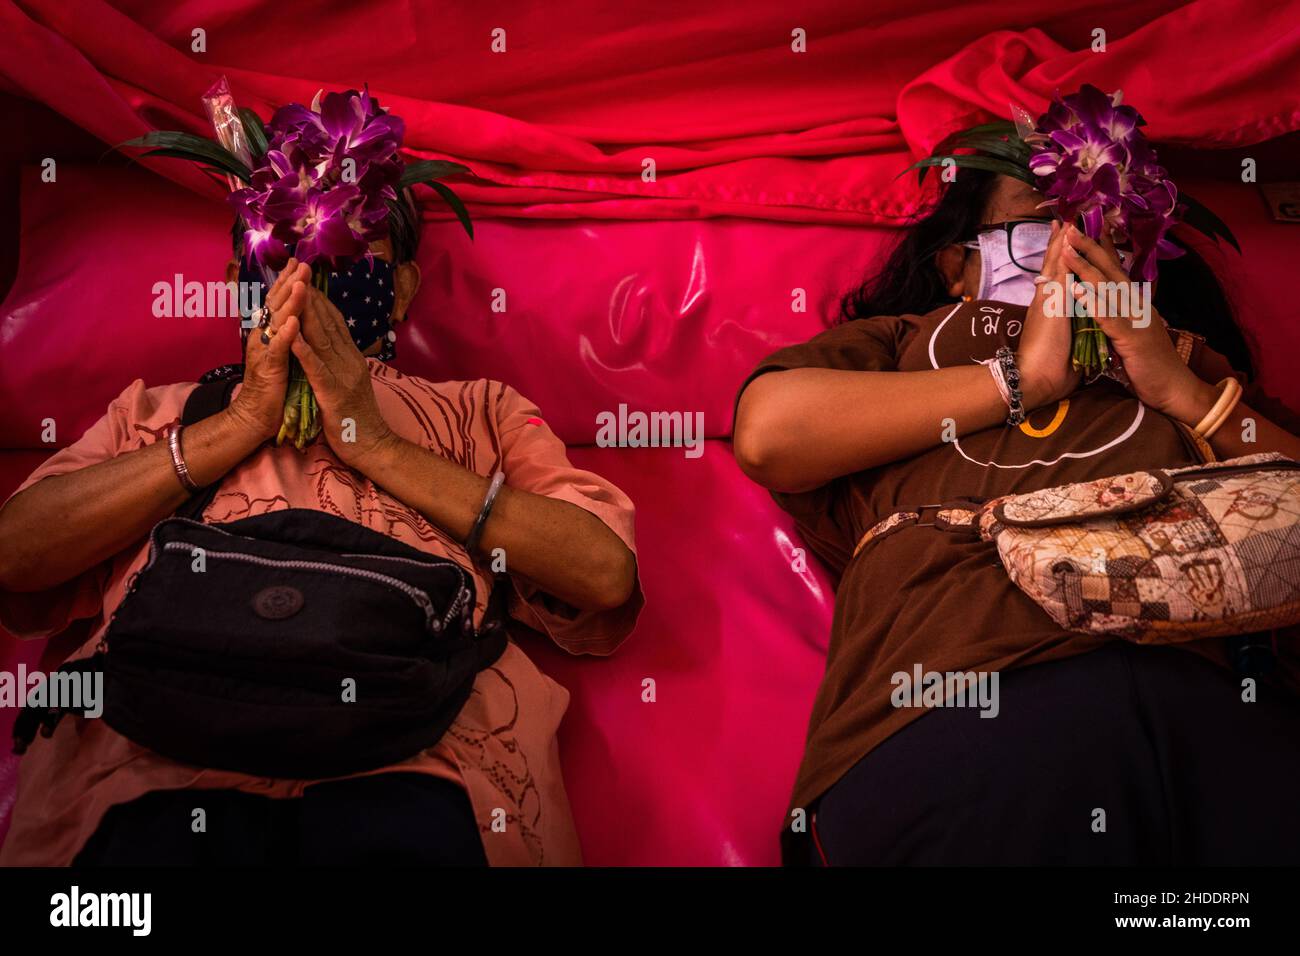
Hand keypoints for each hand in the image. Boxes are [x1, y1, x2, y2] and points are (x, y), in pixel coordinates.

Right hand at [227, 259, 306, 439]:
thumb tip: (291, 314)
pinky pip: (277, 348)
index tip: (298, 262)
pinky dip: (285, 334)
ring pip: (277, 321)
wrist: (254, 414)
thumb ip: (282, 333)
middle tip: (302, 263)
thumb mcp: (278, 352)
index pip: (278, 302)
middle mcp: (263, 336)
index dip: (287, 281)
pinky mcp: (269, 368)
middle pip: (276, 304)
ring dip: (290, 301)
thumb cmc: (271, 384)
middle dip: (290, 282)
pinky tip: (294, 322)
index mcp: (268, 332)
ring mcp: (264, 350)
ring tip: (301, 284)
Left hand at [291, 287, 397, 468]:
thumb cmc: (357, 418)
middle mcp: (350, 361)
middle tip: (297, 275)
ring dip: (308, 316)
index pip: (335, 323)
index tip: (305, 281)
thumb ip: (341, 363)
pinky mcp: (334, 394)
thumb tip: (331, 346)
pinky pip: (317, 369)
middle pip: (329, 325)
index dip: (320, 301)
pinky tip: (293, 338)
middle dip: (312, 299)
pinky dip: (305, 352)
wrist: (372, 445)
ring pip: (323, 340)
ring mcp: (344, 376)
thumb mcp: (350, 383)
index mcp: (352, 358)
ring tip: (294, 294)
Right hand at [1016, 220, 1081, 408]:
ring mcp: (1046, 301)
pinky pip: (1058, 272)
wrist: (1032, 380)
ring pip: (1054, 265)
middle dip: (1059, 246)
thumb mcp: (1067, 354)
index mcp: (1051, 314)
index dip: (1063, 266)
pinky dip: (1061, 253)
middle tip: (1063, 222)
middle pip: (1053, 268)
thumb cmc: (1049, 373)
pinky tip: (1065, 236)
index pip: (1059, 284)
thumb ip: (1073, 344)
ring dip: (1060, 243)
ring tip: (1064, 220)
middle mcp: (1046, 303)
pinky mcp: (1050, 303)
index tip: (1067, 249)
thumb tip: (1082, 350)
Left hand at [1060, 224, 1218, 424]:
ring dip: (1086, 267)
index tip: (1086, 225)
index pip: (1115, 268)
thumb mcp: (1133, 332)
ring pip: (1107, 288)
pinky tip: (1078, 291)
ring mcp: (1134, 319)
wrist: (1173, 389)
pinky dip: (1094, 303)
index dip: (1101, 246)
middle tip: (1071, 225)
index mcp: (1133, 303)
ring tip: (1067, 249)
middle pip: (1110, 270)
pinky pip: (1109, 318)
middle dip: (1089, 246)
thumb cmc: (1150, 363)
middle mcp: (1135, 305)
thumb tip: (1108, 298)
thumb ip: (1121, 313)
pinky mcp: (1132, 339)